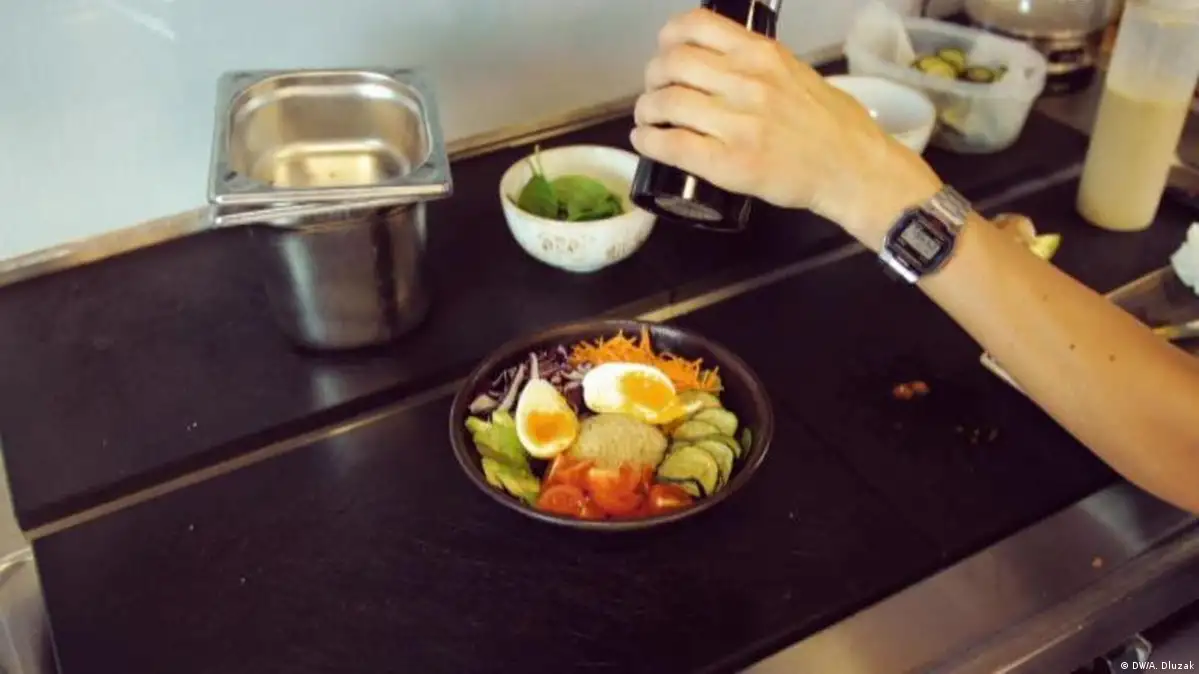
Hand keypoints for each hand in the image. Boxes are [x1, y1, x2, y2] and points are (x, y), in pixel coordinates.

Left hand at [631, 8, 942, 244]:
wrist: (853, 169)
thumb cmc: (831, 124)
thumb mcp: (796, 72)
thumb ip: (757, 63)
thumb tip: (716, 61)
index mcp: (762, 54)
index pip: (696, 26)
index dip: (668, 38)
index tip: (665, 51)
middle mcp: (746, 82)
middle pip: (670, 65)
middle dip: (653, 78)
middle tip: (655, 92)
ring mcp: (737, 124)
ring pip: (665, 104)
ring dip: (646, 110)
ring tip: (649, 119)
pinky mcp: (728, 164)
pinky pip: (671, 145)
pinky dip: (648, 141)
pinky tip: (645, 141)